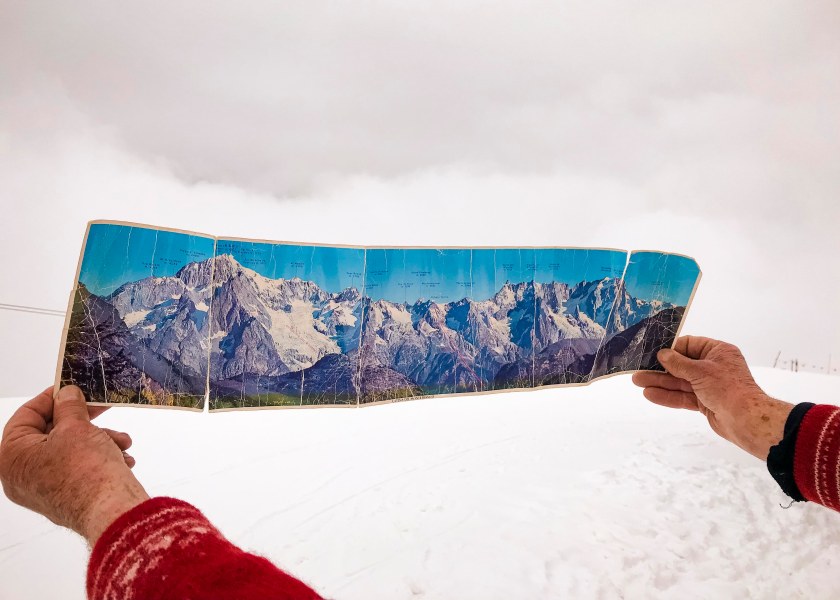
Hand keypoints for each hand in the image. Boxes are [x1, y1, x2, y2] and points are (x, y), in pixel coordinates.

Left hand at [0, 385, 149, 544]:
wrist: (110, 510)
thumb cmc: (86, 469)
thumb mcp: (77, 426)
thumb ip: (69, 406)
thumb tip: (66, 395)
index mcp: (12, 456)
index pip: (27, 415)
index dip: (52, 398)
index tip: (72, 388)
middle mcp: (20, 476)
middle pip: (51, 434)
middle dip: (84, 422)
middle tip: (101, 408)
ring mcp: (41, 489)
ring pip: (69, 451)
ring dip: (98, 440)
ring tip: (122, 441)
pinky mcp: (63, 498)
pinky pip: (77, 469)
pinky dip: (99, 459)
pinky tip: (122, 457)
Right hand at [632, 336, 793, 459]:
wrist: (746, 420)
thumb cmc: (727, 388)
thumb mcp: (700, 371)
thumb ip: (678, 363)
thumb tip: (662, 354)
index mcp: (718, 352)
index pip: (690, 345)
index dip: (671, 349)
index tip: (652, 352)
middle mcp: (713, 367)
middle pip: (681, 365)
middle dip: (660, 368)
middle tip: (638, 370)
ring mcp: (709, 385)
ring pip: (680, 382)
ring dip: (660, 382)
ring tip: (637, 382)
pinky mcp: (705, 402)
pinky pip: (683, 396)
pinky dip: (668, 396)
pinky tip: (650, 394)